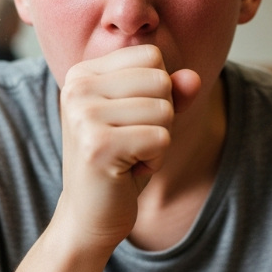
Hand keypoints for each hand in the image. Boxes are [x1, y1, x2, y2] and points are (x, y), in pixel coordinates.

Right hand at [53, 45, 199, 254]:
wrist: (89, 215)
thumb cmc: (120, 162)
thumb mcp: (147, 119)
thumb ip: (171, 93)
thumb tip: (194, 78)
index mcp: (83, 72)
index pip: (151, 56)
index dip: (158, 91)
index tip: (131, 120)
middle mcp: (77, 87)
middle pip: (160, 80)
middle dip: (161, 117)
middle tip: (132, 142)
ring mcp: (83, 116)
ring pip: (164, 110)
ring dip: (158, 141)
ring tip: (130, 157)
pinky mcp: (97, 146)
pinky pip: (161, 138)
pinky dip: (155, 160)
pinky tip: (129, 171)